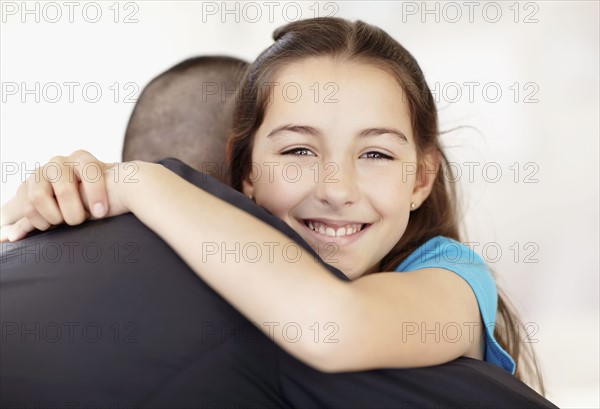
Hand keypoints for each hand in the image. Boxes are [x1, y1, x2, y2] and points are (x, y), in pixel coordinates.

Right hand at [0, 150, 128, 241]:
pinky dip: (39, 221)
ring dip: (54, 216)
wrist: (65, 190)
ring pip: (39, 196)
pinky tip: (50, 224)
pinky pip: (27, 207)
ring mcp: (40, 173)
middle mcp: (60, 162)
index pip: (89, 171)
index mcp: (83, 160)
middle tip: (79, 221)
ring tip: (63, 222)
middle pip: (64, 188)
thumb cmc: (96, 190)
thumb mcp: (109, 184)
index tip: (101, 213)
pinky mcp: (26, 186)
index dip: (95, 193)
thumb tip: (139, 183)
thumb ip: (120, 184)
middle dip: (73, 211)